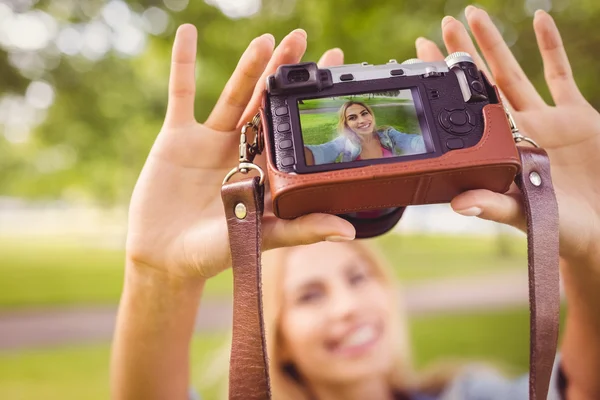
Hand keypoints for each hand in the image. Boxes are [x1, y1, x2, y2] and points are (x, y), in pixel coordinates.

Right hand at [126, 25, 353, 279]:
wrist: (166, 259)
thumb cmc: (215, 254)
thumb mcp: (261, 237)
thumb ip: (301, 229)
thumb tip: (349, 232)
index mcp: (265, 170)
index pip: (291, 128)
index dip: (308, 100)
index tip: (332, 70)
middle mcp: (241, 151)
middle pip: (266, 104)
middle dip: (283, 72)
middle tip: (303, 39)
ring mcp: (210, 141)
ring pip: (232, 96)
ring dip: (248, 66)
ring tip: (267, 39)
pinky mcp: (177, 137)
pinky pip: (181, 94)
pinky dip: (184, 64)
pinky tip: (188, 33)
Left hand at [416, 7, 599, 265]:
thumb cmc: (561, 231)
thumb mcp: (526, 216)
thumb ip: (493, 206)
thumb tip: (456, 204)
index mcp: (499, 152)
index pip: (464, 111)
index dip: (445, 85)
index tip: (422, 57)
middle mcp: (516, 132)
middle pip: (483, 85)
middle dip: (463, 55)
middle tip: (443, 25)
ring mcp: (546, 121)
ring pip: (513, 73)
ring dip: (494, 44)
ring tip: (474, 14)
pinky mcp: (577, 116)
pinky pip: (561, 74)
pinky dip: (550, 47)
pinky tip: (538, 19)